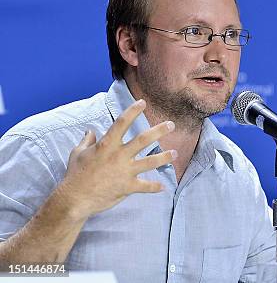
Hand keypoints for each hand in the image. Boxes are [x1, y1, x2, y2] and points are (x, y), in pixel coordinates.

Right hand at [57, 100, 175, 219]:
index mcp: (106, 145)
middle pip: (143, 140)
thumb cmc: (75, 175)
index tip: (143, 103)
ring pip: (149, 162)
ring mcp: (124, 171)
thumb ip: (86, 141)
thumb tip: (90, 131)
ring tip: (175, 153)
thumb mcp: (77, 154)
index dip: (133, 111)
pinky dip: (154, 187)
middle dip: (159, 131)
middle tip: (171, 124)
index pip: (121, 123)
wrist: (74, 199)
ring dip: (164, 157)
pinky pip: (145, 186)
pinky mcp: (127, 187)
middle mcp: (118, 156)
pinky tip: (163, 187)